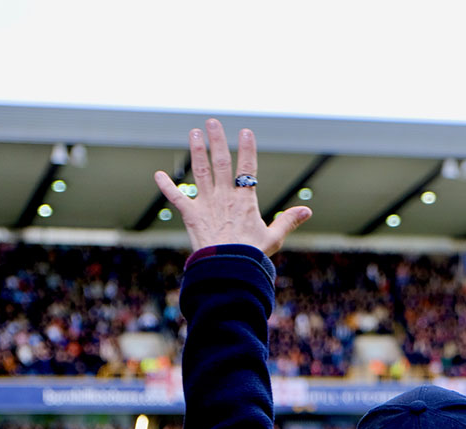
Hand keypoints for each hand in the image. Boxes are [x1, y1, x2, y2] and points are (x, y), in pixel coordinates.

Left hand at [154, 119, 310, 255]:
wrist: (227, 269)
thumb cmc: (251, 256)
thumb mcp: (274, 238)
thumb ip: (288, 221)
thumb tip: (307, 211)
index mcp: (245, 201)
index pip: (247, 169)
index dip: (247, 149)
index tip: (246, 131)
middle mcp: (224, 197)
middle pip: (222, 163)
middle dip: (217, 141)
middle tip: (213, 122)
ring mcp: (206, 204)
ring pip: (200, 172)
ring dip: (197, 151)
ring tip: (194, 133)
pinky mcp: (191, 215)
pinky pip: (176, 197)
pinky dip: (167, 186)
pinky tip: (158, 174)